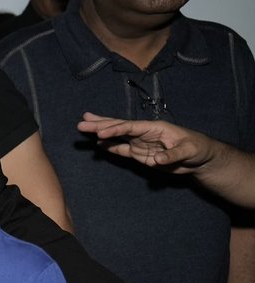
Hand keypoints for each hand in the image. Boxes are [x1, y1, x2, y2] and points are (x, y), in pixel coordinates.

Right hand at [78, 113, 214, 174]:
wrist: (200, 158)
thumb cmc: (197, 149)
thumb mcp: (188, 150)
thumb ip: (172, 154)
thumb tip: (156, 159)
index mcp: (154, 127)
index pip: (130, 127)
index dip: (115, 129)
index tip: (99, 134)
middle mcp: (144, 133)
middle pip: (119, 127)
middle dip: (100, 124)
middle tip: (81, 122)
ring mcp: (140, 143)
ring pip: (117, 136)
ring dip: (101, 132)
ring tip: (84, 127)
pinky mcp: (140, 154)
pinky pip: (122, 149)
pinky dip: (109, 147)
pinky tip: (98, 144)